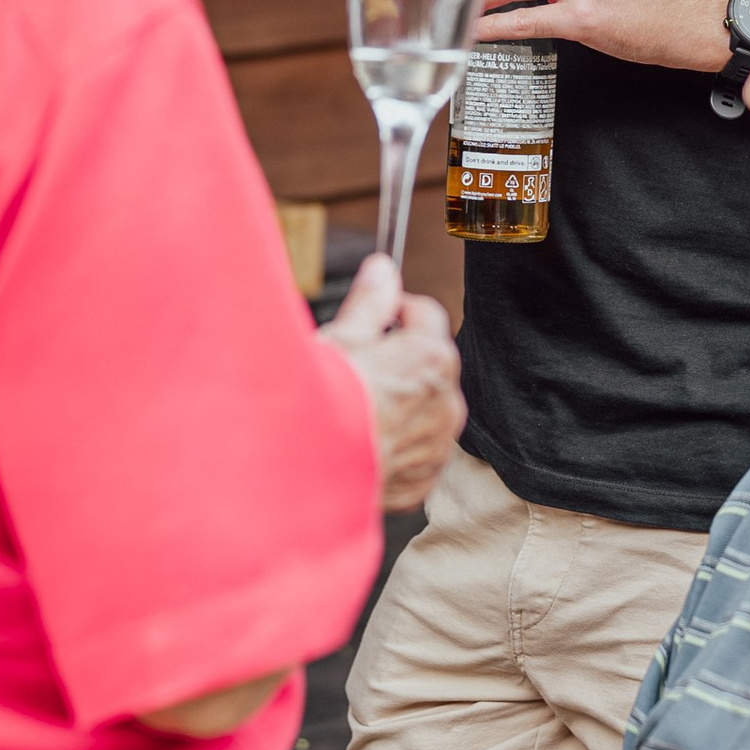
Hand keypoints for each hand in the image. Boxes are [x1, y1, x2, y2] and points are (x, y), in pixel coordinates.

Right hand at [327, 254, 463, 512]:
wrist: (302, 475)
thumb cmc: (318, 405)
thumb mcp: (340, 339)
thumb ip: (370, 301)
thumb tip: (382, 269)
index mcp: (432, 358)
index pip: (426, 312)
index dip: (396, 310)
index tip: (373, 317)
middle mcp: (447, 403)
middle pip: (428, 363)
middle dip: (399, 359)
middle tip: (354, 366)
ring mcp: (438, 447)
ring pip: (425, 408)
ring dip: (400, 402)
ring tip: (353, 407)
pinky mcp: (423, 480)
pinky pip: (415, 450)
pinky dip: (394, 443)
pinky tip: (359, 440)